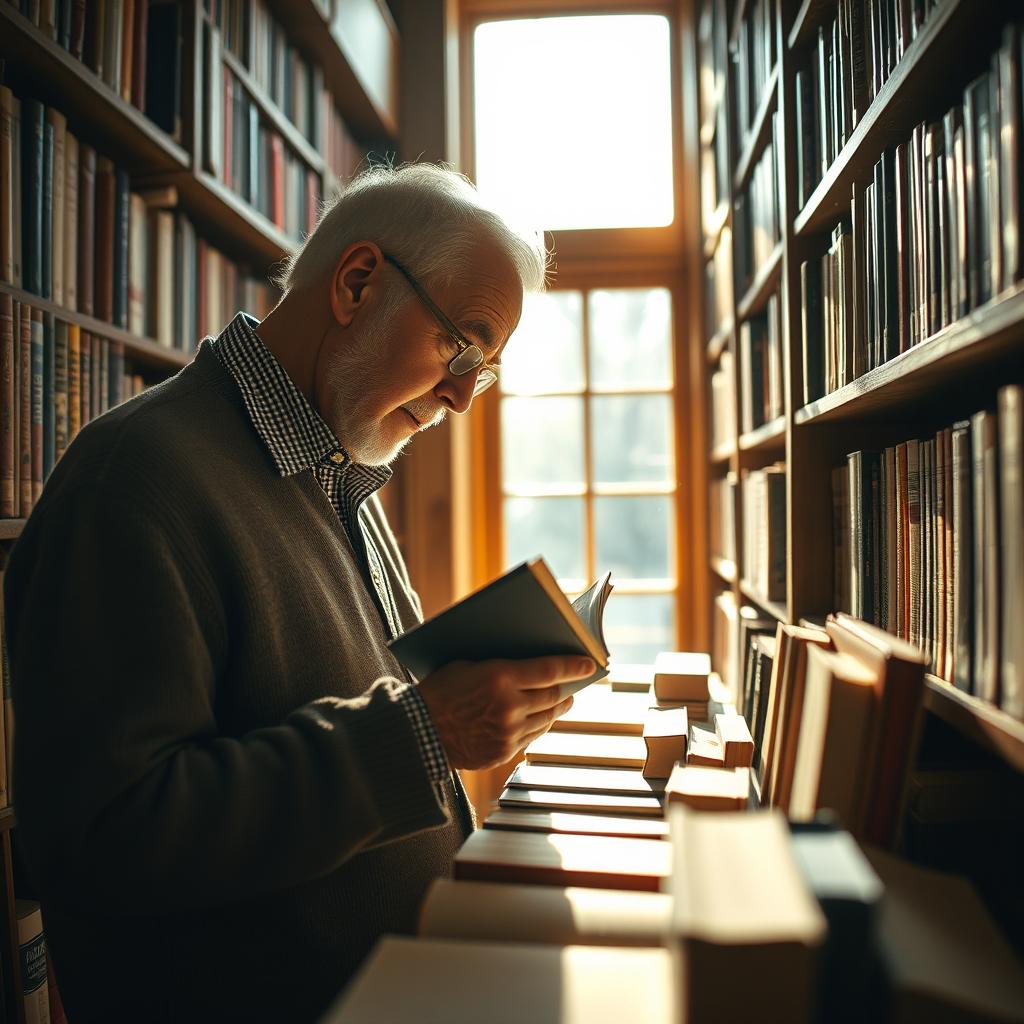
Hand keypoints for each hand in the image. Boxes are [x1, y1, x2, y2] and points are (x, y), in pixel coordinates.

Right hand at [417, 656, 595, 769]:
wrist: (416, 733)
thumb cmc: (438, 691)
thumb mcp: (465, 664)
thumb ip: (498, 665)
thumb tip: (529, 662)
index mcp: (499, 677)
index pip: (549, 669)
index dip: (574, 665)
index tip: (591, 663)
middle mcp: (509, 706)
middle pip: (553, 696)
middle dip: (567, 688)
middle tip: (574, 684)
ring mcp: (508, 733)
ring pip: (547, 719)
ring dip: (558, 708)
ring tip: (563, 700)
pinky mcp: (504, 752)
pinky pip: (532, 737)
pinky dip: (540, 725)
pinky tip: (541, 718)